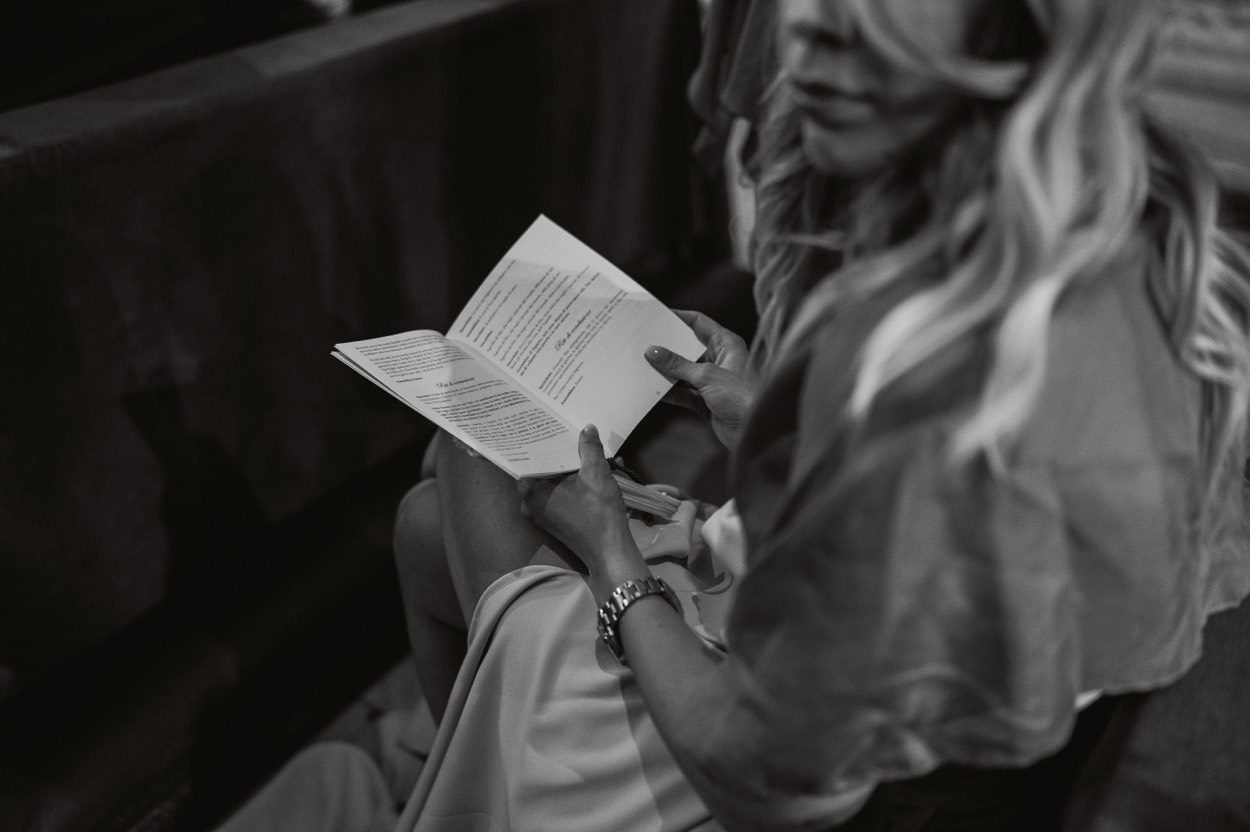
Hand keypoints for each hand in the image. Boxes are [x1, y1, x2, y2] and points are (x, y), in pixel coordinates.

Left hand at [518, 426, 645, 591]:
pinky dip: (569, 485)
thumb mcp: (596, 474)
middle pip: (540, 471)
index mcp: (530, 491)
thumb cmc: (597, 512)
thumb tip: (587, 428)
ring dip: (566, 470)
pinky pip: (557, 496)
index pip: (527, 459)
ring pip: (550, 484)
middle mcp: (529, 504)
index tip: (546, 427)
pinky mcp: (553, 524)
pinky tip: (585, 472)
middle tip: (566, 434)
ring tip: (579, 450)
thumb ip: (589, 448)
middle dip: (556, 454)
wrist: (609, 552)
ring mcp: (540, 516)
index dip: (538, 442)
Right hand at [646, 309, 755, 449]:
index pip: (699, 323)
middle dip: (667, 347)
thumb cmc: (742, 397)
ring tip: (641, 365)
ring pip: (683, 372)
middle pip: (688, 348)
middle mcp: (720, 360)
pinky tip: (652, 390)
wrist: (755, 432)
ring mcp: (712, 381)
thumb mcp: (706, 376)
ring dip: (665, 372)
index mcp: (726, 344)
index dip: (678, 318)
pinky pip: (683, 393)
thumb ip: (677, 364)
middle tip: (642, 342)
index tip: (656, 315)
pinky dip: (670, 392)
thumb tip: (653, 351)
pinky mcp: (707, 401)